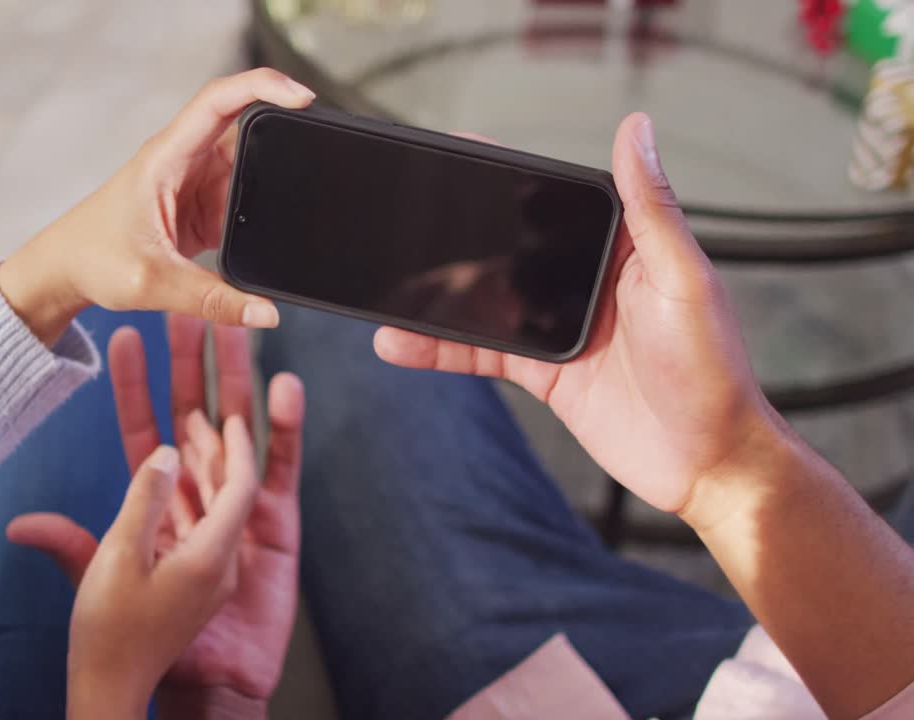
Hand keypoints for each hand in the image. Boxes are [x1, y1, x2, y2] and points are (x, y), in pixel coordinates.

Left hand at [0, 69, 315, 345]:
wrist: (64, 272)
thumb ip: (213, 301)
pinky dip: (257, 213)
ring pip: (248, 169)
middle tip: (312, 160)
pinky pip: (240, 200)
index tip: (301, 97)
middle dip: (278, 141)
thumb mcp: (154, 283)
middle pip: (243, 131)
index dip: (262, 86)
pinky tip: (267, 229)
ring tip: (289, 205)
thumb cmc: (92, 259)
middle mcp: (182, 161)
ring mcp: (193, 183)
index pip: (218, 100)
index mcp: (166, 157)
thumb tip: (265, 313)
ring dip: (267, 186)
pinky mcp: (199, 208)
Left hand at [8, 315, 305, 718]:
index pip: (145, 427)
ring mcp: (239, 503)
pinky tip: (283, 389)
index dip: (137, 384)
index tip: (128, 338)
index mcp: (157, 497)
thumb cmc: (151, 633)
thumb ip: (70, 546)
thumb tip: (21, 526)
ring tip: (239, 328)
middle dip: (194, 362)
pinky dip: (283, 429)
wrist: (207, 678)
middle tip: (191, 307)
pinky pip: (280, 468)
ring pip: (241, 426)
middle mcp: (199, 491)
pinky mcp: (276, 522)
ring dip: (239, 379)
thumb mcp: (104, 581)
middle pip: (197, 411)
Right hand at [8, 427, 258, 718]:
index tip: (227, 413)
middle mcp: (217, 563)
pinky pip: (195, 523)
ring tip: (188, 420)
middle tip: (204, 404)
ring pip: (210, 504)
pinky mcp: (187, 579)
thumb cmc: (110, 636)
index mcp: (209, 558)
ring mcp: (204, 572)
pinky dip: (184, 492)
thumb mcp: (117, 562)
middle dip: (218, 442)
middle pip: (227, 487)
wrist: (110, 692)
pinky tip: (172, 469)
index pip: (239, 487)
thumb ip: (144, 501)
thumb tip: (164, 453)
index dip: (234, 446)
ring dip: (200, 463)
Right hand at [373, 114, 777, 527]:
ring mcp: (559, 327)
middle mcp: (586, 280)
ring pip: (484, 303)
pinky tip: (404, 344)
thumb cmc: (713, 369)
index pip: (554, 200)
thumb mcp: (682, 279)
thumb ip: (651, 208)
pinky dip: (440, 349)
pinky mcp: (543, 373)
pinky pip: (481, 353)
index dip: (508, 178)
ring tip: (390, 295)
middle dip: (455, 240)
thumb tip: (636, 130)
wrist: (706, 463)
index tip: (461, 155)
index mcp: (623, 246)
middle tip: (404, 226)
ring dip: (436, 301)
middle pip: (507, 250)